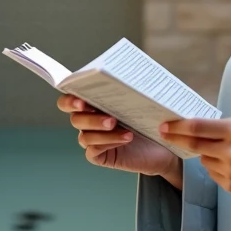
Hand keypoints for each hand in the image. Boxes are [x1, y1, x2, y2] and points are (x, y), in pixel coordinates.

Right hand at [58, 95, 181, 186]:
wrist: (162, 144)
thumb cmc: (148, 118)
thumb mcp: (138, 101)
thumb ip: (124, 89)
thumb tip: (123, 75)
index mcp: (91, 104)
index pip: (68, 101)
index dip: (69, 100)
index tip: (81, 100)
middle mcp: (88, 122)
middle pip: (75, 118)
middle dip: (89, 117)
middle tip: (107, 116)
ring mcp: (92, 140)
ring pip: (84, 136)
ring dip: (100, 130)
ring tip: (119, 126)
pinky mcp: (99, 156)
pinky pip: (93, 151)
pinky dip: (108, 143)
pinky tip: (124, 138)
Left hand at [159, 116, 230, 196]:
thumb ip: (222, 125)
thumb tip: (194, 126)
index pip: (197, 128)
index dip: (177, 127)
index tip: (163, 125)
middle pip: (194, 145)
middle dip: (176, 139)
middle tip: (164, 133)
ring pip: (204, 160)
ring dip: (207, 154)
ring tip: (227, 151)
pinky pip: (213, 173)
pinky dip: (216, 166)